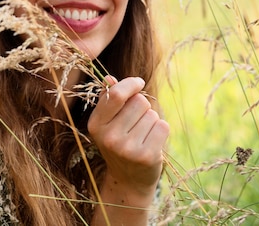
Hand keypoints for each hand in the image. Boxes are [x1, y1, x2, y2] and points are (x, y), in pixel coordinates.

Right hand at [88, 76, 168, 201]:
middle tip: (136, 123)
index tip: (139, 83)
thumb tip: (109, 78)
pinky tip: (152, 142)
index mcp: (96, 124)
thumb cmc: (120, 142)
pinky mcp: (146, 156)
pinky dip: (161, 131)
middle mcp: (109, 137)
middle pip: (139, 101)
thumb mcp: (109, 122)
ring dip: (151, 120)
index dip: (131, 84)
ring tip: (142, 135)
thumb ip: (109, 99)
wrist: (129, 180)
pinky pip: (162, 126)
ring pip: (152, 114)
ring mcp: (127, 148)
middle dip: (143, 106)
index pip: (116, 94)